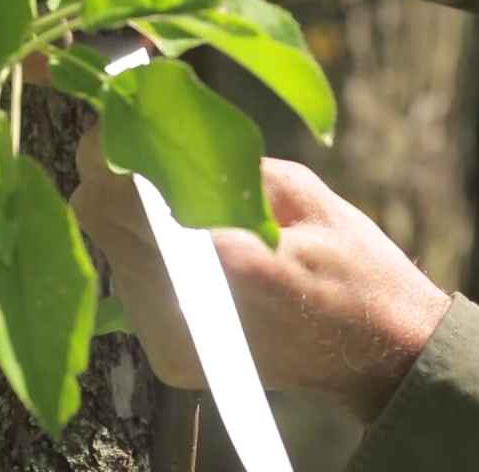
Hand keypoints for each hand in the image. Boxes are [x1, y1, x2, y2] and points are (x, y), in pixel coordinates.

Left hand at [70, 128, 452, 421]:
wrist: (378, 352)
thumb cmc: (351, 263)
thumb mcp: (298, 191)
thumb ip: (221, 161)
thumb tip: (159, 123)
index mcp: (221, 257)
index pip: (116, 195)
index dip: (109, 150)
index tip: (124, 119)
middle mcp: (183, 305)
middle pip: (100, 221)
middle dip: (115, 180)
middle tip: (149, 156)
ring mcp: (172, 339)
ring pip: (113, 253)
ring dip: (133, 222)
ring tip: (182, 211)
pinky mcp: (170, 359)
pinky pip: (135, 291)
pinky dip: (151, 263)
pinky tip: (194, 258)